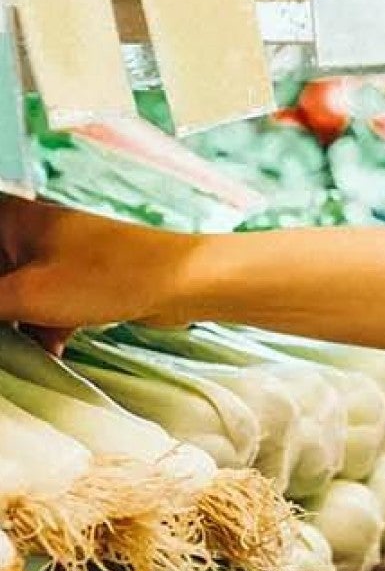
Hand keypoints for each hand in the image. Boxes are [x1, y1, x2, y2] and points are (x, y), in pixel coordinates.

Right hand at [0, 197, 203, 345]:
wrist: (181, 281)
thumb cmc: (105, 276)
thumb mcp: (23, 295)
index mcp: (11, 219)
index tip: (2, 307)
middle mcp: (32, 233)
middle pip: (1, 273)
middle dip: (3, 308)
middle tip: (11, 323)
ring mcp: (59, 258)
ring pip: (16, 295)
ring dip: (16, 324)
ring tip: (26, 345)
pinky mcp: (82, 282)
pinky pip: (46, 308)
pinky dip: (45, 330)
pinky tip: (52, 351)